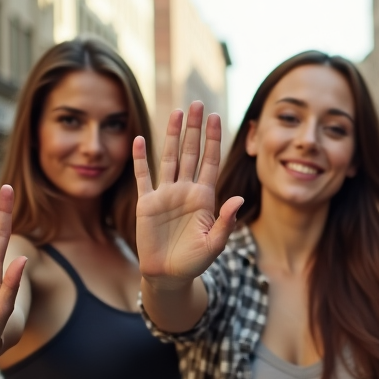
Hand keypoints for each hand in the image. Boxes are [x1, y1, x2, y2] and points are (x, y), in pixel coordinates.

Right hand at [134, 102, 241, 289]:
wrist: (168, 275)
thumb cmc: (195, 261)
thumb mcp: (215, 244)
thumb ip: (225, 221)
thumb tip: (238, 199)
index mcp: (205, 197)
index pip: (210, 161)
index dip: (213, 139)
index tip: (215, 117)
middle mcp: (186, 190)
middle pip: (191, 152)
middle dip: (194, 128)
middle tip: (197, 104)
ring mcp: (165, 194)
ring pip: (169, 158)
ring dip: (172, 135)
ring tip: (176, 111)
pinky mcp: (146, 203)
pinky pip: (143, 176)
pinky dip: (141, 159)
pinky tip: (140, 139)